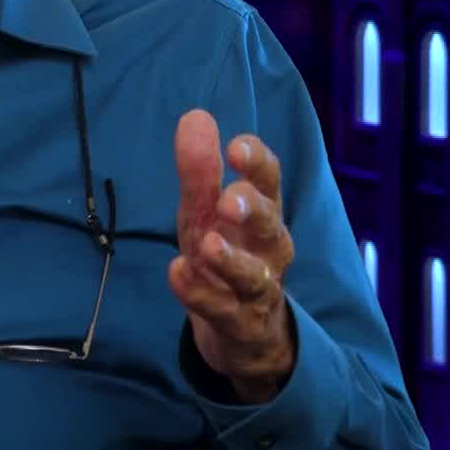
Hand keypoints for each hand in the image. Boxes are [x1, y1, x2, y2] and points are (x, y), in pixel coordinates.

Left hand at [168, 109, 296, 403]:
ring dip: (232, 260)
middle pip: (271, 226)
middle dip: (252, 210)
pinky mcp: (240, 325)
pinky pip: (223, 310)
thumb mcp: (206, 212)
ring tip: (208, 244)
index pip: (269, 182)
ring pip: (255, 276)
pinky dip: (200, 294)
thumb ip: (200, 170)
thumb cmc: (229, 254)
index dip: (257, 164)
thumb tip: (195, 116)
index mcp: (263, 214)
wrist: (245, 334)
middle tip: (229, 198)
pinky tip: (178, 274)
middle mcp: (268, 251)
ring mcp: (257, 291)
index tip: (237, 146)